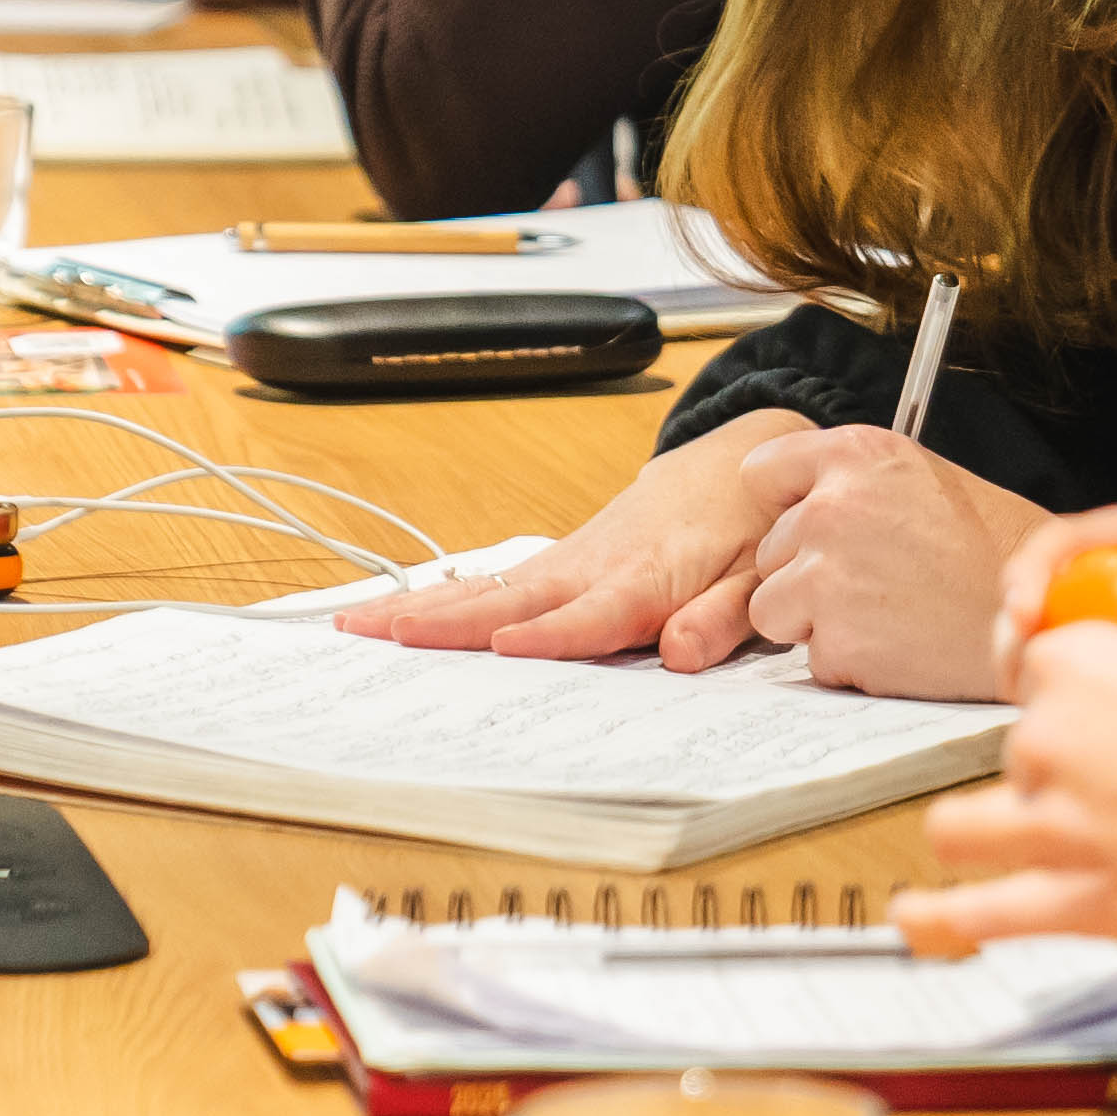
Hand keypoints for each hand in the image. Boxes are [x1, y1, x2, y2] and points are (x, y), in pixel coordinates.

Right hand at [337, 409, 809, 665]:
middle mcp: (595, 565)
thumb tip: (677, 654)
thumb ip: (722, 615)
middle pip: (513, 600)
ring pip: (491, 587)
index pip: (592, 616)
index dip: (551, 635)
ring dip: (425, 606)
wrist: (739, 461)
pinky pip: (499, 582)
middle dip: (446, 619)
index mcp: (647, 576)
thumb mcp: (758, 572)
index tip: (502, 650)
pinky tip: (403, 615)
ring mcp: (571, 558)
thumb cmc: (750, 523)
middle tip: (380, 634)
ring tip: (359, 623)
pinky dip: (448, 597)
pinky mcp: (562, 558)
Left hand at [735, 431, 1043, 699]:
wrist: (1039, 611)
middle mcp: (832, 508)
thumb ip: (851, 482)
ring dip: (815, 620)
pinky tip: (898, 641)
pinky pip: (813, 657)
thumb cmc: (987, 546)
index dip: (783, 504)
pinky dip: (848, 659)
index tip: (810, 525)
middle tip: (877, 578)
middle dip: (806, 572)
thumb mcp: (919, 477)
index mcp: (854, 455)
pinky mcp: (838, 640)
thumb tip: (794, 501)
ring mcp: (829, 577)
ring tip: (883, 611)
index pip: (761, 472)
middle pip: (767, 551)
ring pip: (773, 608)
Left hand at [904, 626, 1116, 953]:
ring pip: (963, 825)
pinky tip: (913, 915)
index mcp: (1082, 661)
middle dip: (1050, 768)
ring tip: (993, 839)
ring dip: (979, 830)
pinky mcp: (1076, 900)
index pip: (1035, 672)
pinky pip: (980, 914)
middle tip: (1114, 786)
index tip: (1096, 714)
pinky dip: (939, 918)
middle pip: (1014, 749)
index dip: (1067, 696)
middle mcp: (1050, 737)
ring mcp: (1054, 823)